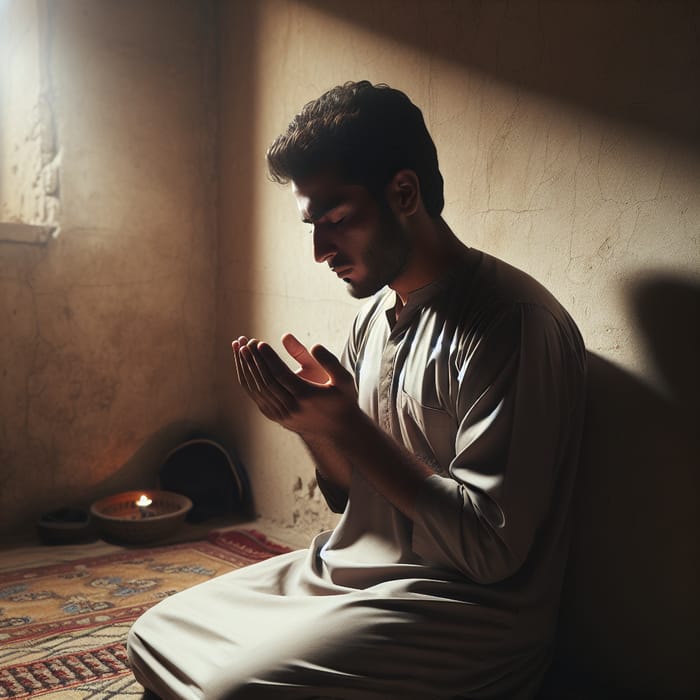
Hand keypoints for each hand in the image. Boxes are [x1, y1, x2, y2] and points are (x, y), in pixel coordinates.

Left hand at [232, 333, 357, 436]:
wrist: (340, 431)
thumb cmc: (343, 400)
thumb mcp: (342, 378)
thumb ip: (328, 361)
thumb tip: (314, 345)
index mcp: (307, 396)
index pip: (281, 374)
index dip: (268, 358)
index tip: (258, 342)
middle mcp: (292, 408)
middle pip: (266, 381)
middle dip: (253, 359)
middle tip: (245, 341)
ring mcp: (282, 415)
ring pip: (258, 390)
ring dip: (246, 368)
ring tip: (239, 349)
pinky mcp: (277, 418)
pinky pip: (257, 398)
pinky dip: (248, 381)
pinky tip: (244, 366)